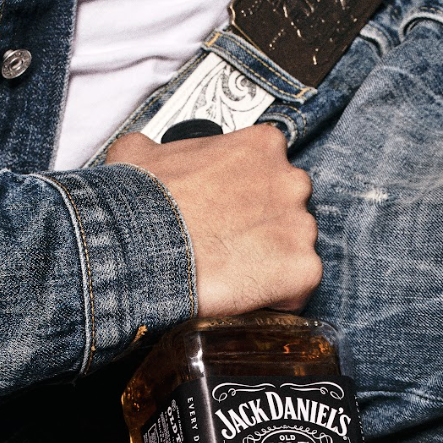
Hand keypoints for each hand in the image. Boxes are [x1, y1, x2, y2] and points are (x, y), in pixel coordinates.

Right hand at [106, 127, 320, 315]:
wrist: (140, 247)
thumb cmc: (141, 203)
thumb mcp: (140, 153)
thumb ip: (163, 150)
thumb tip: (148, 156)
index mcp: (262, 146)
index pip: (269, 168)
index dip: (247, 195)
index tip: (228, 212)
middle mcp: (290, 181)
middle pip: (288, 207)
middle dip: (264, 226)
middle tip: (230, 243)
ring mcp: (301, 227)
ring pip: (295, 247)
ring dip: (271, 260)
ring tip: (232, 272)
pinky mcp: (303, 270)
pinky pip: (298, 287)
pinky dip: (277, 296)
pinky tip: (245, 294)